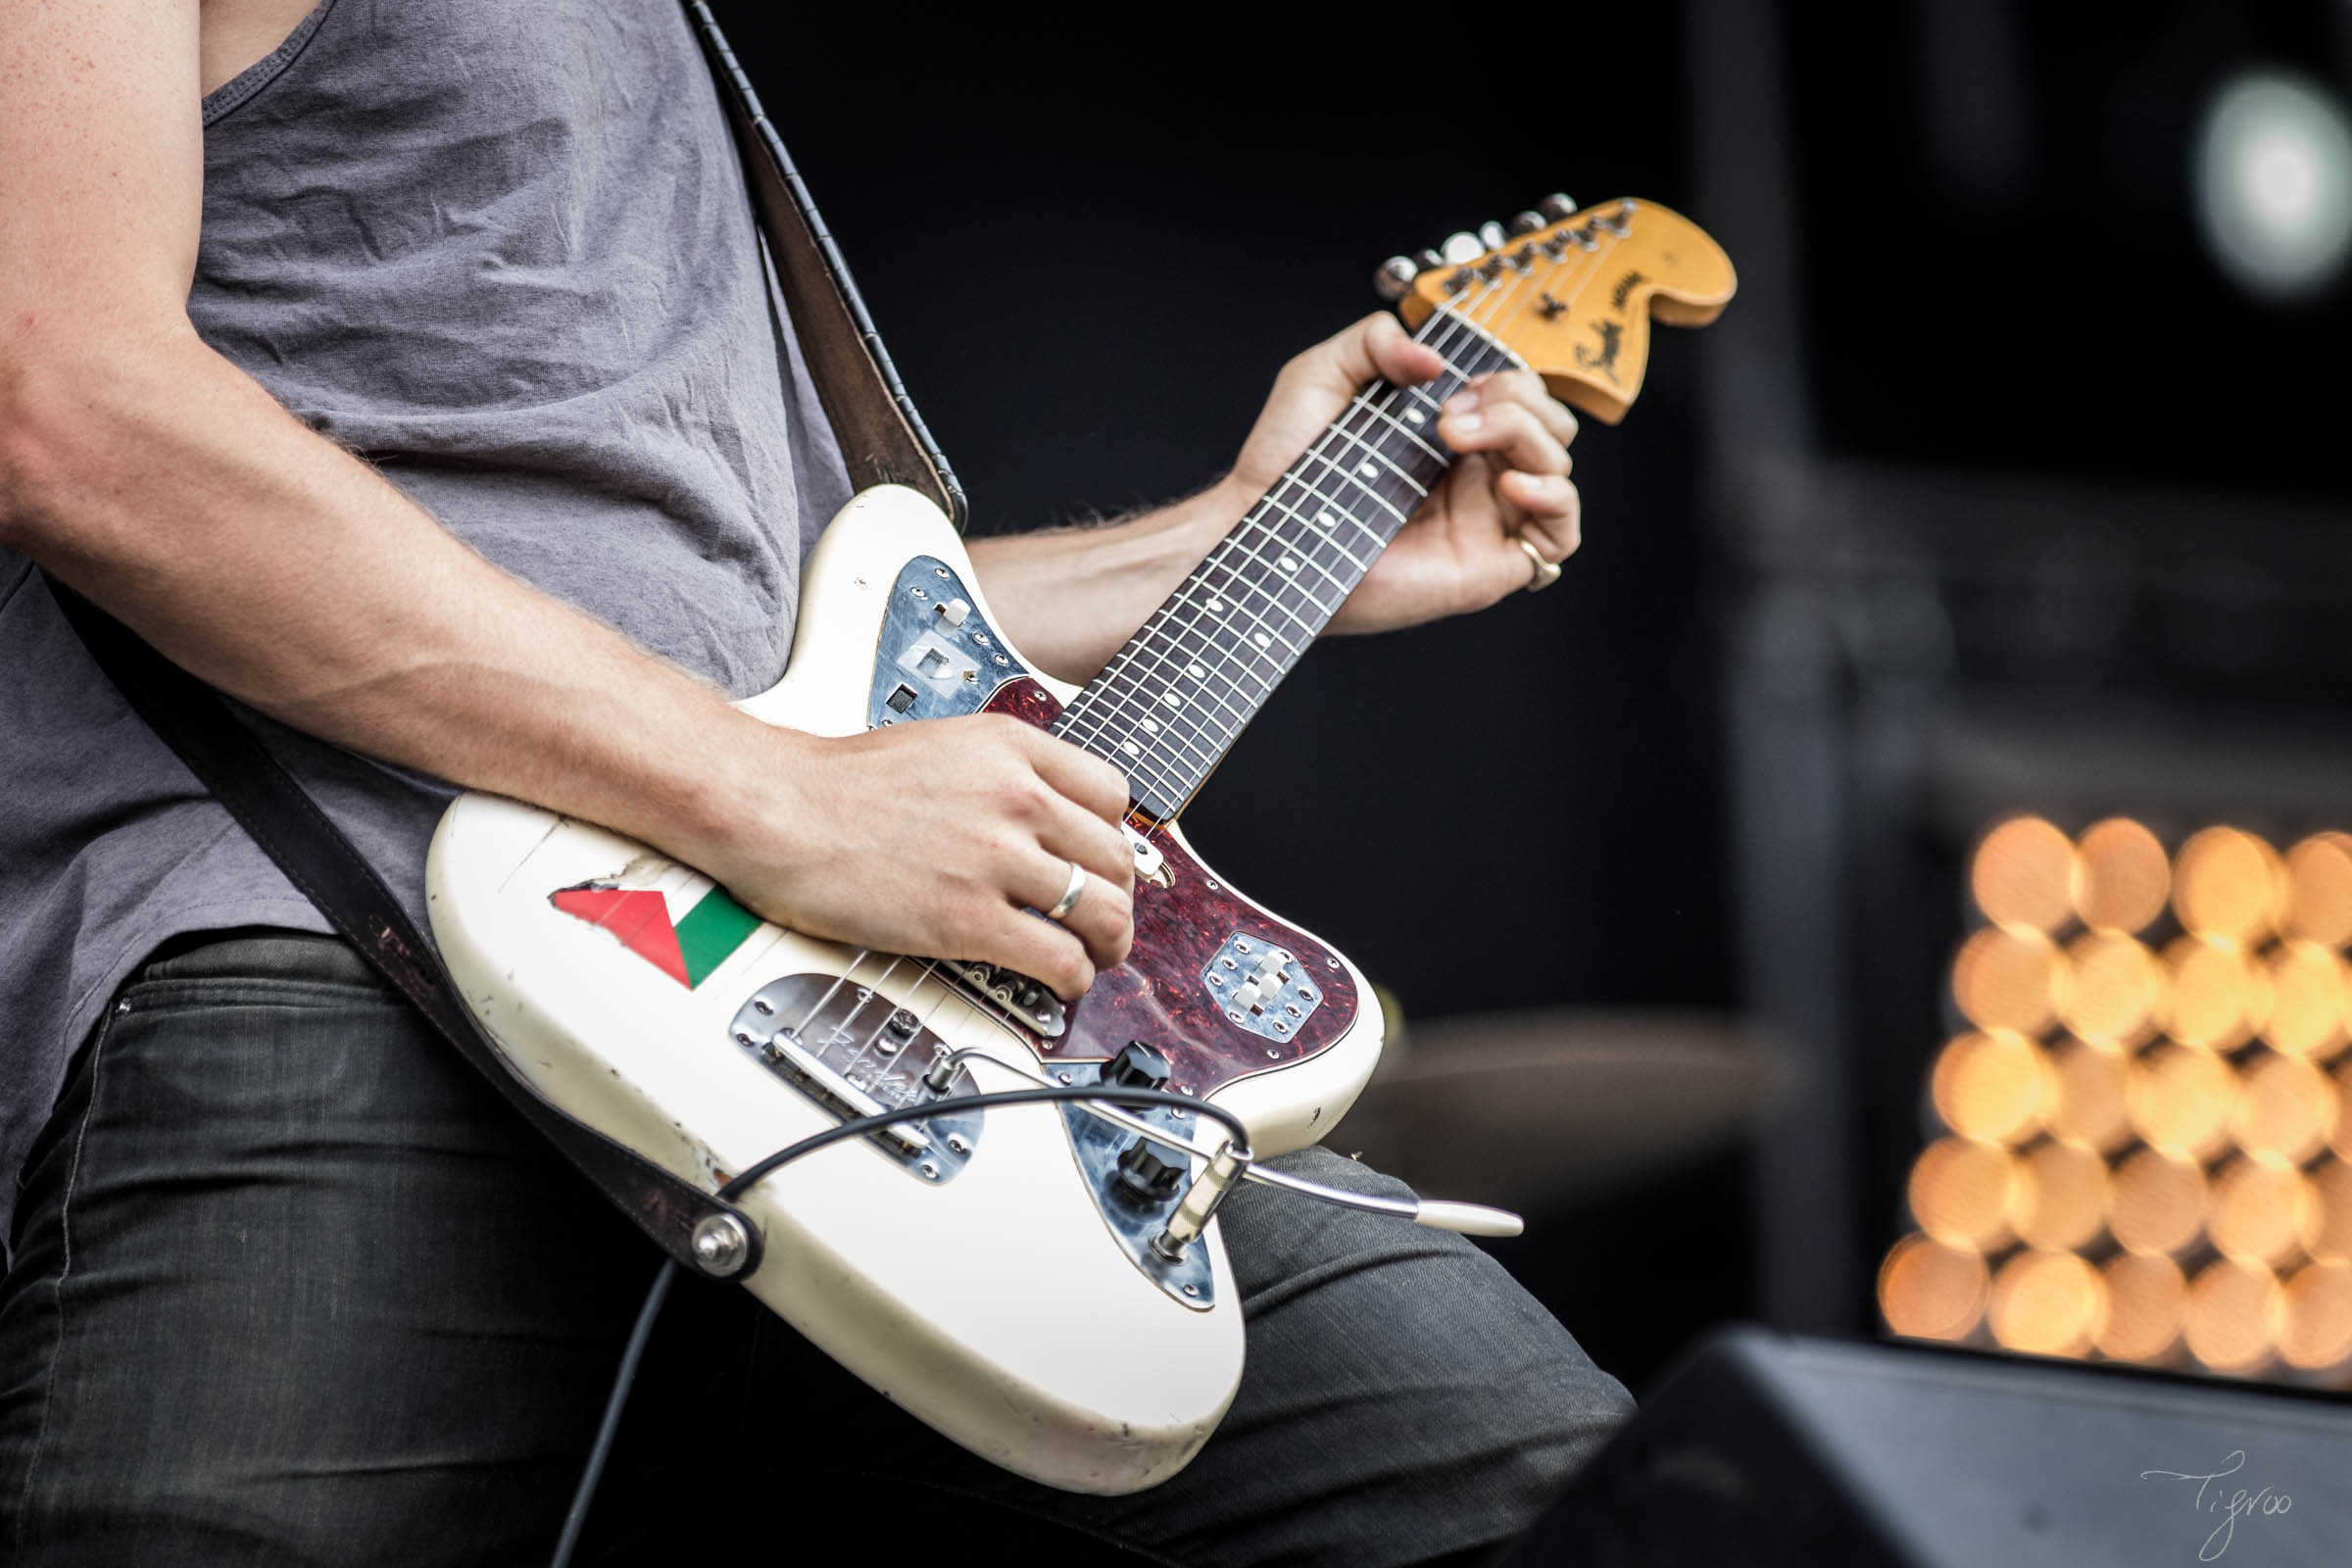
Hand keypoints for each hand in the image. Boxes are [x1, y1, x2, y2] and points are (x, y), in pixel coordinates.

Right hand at [712, 716, 1134, 998]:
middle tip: (1100, 918)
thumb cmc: (837, 785)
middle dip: (1115, 896)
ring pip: (1102, 910)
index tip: (1101, 862)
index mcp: (1010, 748)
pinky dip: (1073, 977)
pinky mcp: (969, 918)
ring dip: (1108, 943)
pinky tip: (1059, 979)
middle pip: (1115, 857)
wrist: (776, 809)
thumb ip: (999, 773)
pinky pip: (1060, 958)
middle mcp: (1015, 797)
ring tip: (1093, 956)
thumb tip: (1040, 816)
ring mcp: (996, 858)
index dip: (1113, 837)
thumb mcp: (942, 745)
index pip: (1112, 795)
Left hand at [1222, 313, 1581, 633]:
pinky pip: (1562, 534)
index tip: (1453, 383)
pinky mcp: (1490, 565)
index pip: (1519, 391)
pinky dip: (1554, 497)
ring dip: (1526, 434)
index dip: (1504, 377)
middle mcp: (1475, 473)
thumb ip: (1374, 340)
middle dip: (1517, 400)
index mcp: (1450, 430)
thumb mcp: (1321, 374)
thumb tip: (1434, 358)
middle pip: (1550, 422)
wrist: (1263, 532)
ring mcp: (1486, 519)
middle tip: (1449, 416)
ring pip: (1559, 464)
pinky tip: (1510, 483)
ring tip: (1457, 439)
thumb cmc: (1285, 463)